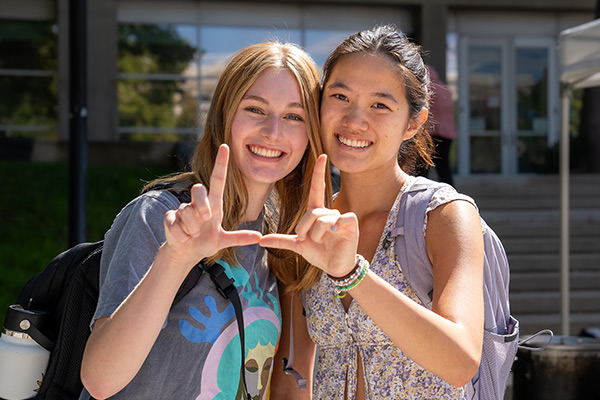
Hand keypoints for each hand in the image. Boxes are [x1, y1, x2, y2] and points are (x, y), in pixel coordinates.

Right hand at [163, 144, 261, 269]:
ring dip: (192, 229)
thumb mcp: (223, 241)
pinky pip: (175, 225)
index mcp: (213, 203)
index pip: (217, 178)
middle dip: (201, 206)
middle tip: (205, 220)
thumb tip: (259, 238)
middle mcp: (197, 202)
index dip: (221, 162)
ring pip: (186, 213)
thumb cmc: (206, 242)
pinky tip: (183, 239)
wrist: (186, 253)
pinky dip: (182, 236)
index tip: (225, 146)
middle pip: (198, 189)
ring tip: (193, 235)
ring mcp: (182, 208)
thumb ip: (239, 238)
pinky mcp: (169, 217)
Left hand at [259, 154, 358, 276]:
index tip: (321, 155)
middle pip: (312, 212)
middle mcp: (329, 212)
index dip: (318, 172)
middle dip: (304, 228)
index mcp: (317, 213)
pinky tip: (335, 237)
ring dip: (317, 234)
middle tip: (306, 239)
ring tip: (321, 241)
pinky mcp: (351, 223)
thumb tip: (260, 240)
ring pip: (322, 219)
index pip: (317, 188)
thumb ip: (281, 240)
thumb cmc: (319, 253)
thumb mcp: (298, 246)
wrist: (335, 267)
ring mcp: (341, 217)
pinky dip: (331, 231)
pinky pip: (336, 221)